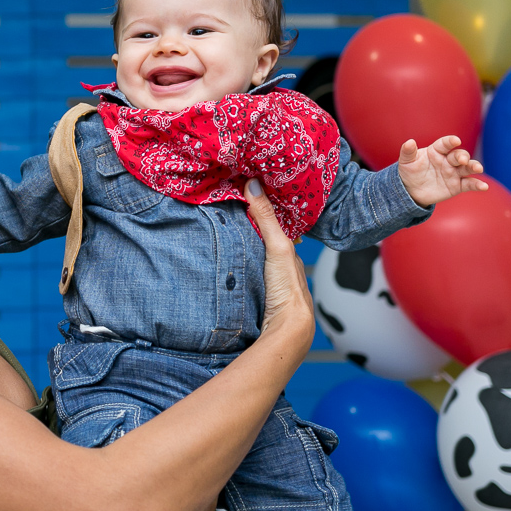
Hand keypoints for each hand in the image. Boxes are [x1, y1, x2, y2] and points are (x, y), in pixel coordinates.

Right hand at [242, 179, 314, 341]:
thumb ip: (265, 218)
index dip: (261, 214)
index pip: (274, 229)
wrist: (286, 327)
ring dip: (242, 253)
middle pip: (264, 246)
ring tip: (221, 240)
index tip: (244, 198)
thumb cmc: (286, 287)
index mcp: (289, 254)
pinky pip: (248, 278)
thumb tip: (253, 183)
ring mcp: (271, 285)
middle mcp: (282, 269)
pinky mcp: (259, 299)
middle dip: (250, 233)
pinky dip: (239, 271)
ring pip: (257, 263)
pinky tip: (227, 271)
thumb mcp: (277, 246)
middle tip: (227, 216)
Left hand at [397, 136, 487, 206]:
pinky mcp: (457, 185)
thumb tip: (409, 142)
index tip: (455, 141)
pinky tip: (484, 187)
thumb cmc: (409, 172)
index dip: (450, 141)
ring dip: (474, 167)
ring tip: (478, 169)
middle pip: (459, 155)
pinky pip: (469, 184)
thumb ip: (408, 152)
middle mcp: (448, 160)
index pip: (445, 144)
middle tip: (462, 160)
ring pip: (467, 168)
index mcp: (437, 151)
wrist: (410, 191)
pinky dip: (477, 185)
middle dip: (462, 156)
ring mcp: (454, 172)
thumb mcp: (406, 162)